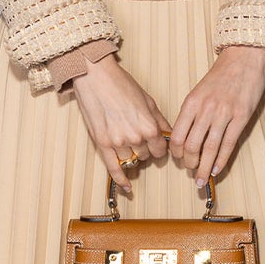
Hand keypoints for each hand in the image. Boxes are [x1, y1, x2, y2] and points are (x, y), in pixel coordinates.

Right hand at [66, 53, 172, 195]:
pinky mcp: (102, 144)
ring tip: (127, 142)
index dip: (159, 147)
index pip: (160, 149)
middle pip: (146, 155)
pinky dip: (121, 180)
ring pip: (131, 160)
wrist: (95, 77)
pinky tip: (127, 187)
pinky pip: (113, 168)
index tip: (156, 143)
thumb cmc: (121, 84)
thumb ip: (159, 120)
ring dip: (132, 155)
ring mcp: (117, 142)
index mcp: (149, 126)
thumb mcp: (148, 100)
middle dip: (145, 149)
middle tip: (139, 137)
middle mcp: (134, 137)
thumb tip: (169, 133)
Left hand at [167, 45, 264, 186]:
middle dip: (189, 164)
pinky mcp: (241, 117)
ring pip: (209, 149)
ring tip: (201, 180)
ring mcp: (224, 114)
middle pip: (191, 146)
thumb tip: (185, 137)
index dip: (176, 153)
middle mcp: (205, 109)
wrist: (243, 57)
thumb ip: (191, 112)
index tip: (178, 160)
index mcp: (191, 102)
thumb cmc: (221, 75)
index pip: (177, 136)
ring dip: (203, 168)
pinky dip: (221, 161)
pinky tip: (216, 170)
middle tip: (191, 172)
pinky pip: (228, 144)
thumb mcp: (199, 91)